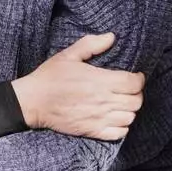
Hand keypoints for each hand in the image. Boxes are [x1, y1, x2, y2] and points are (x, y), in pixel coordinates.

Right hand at [11, 33, 144, 141]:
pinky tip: (115, 118)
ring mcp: (98, 117)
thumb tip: (111, 37)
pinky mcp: (92, 131)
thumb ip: (91, 44)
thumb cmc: (50, 77)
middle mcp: (102, 100)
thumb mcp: (68, 55)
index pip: (134, 83)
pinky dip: (122, 127)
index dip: (138, 79)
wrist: (32, 102)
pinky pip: (119, 133)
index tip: (134, 76)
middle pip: (136, 101)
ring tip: (122, 104)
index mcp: (99, 80)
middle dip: (136, 94)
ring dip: (130, 110)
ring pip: (130, 117)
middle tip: (128, 90)